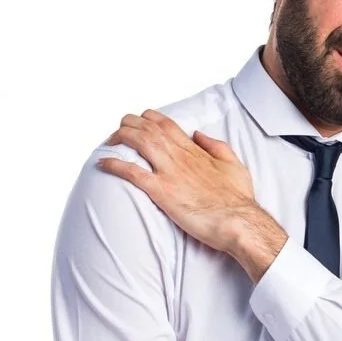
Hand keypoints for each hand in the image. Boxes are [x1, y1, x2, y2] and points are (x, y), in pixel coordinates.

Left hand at [95, 109, 257, 252]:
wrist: (238, 222)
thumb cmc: (238, 199)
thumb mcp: (234, 164)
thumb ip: (216, 146)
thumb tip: (199, 134)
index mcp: (194, 150)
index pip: (165, 124)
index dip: (148, 119)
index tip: (140, 122)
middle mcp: (179, 156)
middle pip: (147, 128)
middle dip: (129, 124)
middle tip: (119, 131)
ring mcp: (169, 172)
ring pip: (138, 142)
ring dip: (120, 138)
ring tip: (109, 141)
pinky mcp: (162, 192)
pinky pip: (132, 173)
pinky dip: (115, 165)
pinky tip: (103, 163)